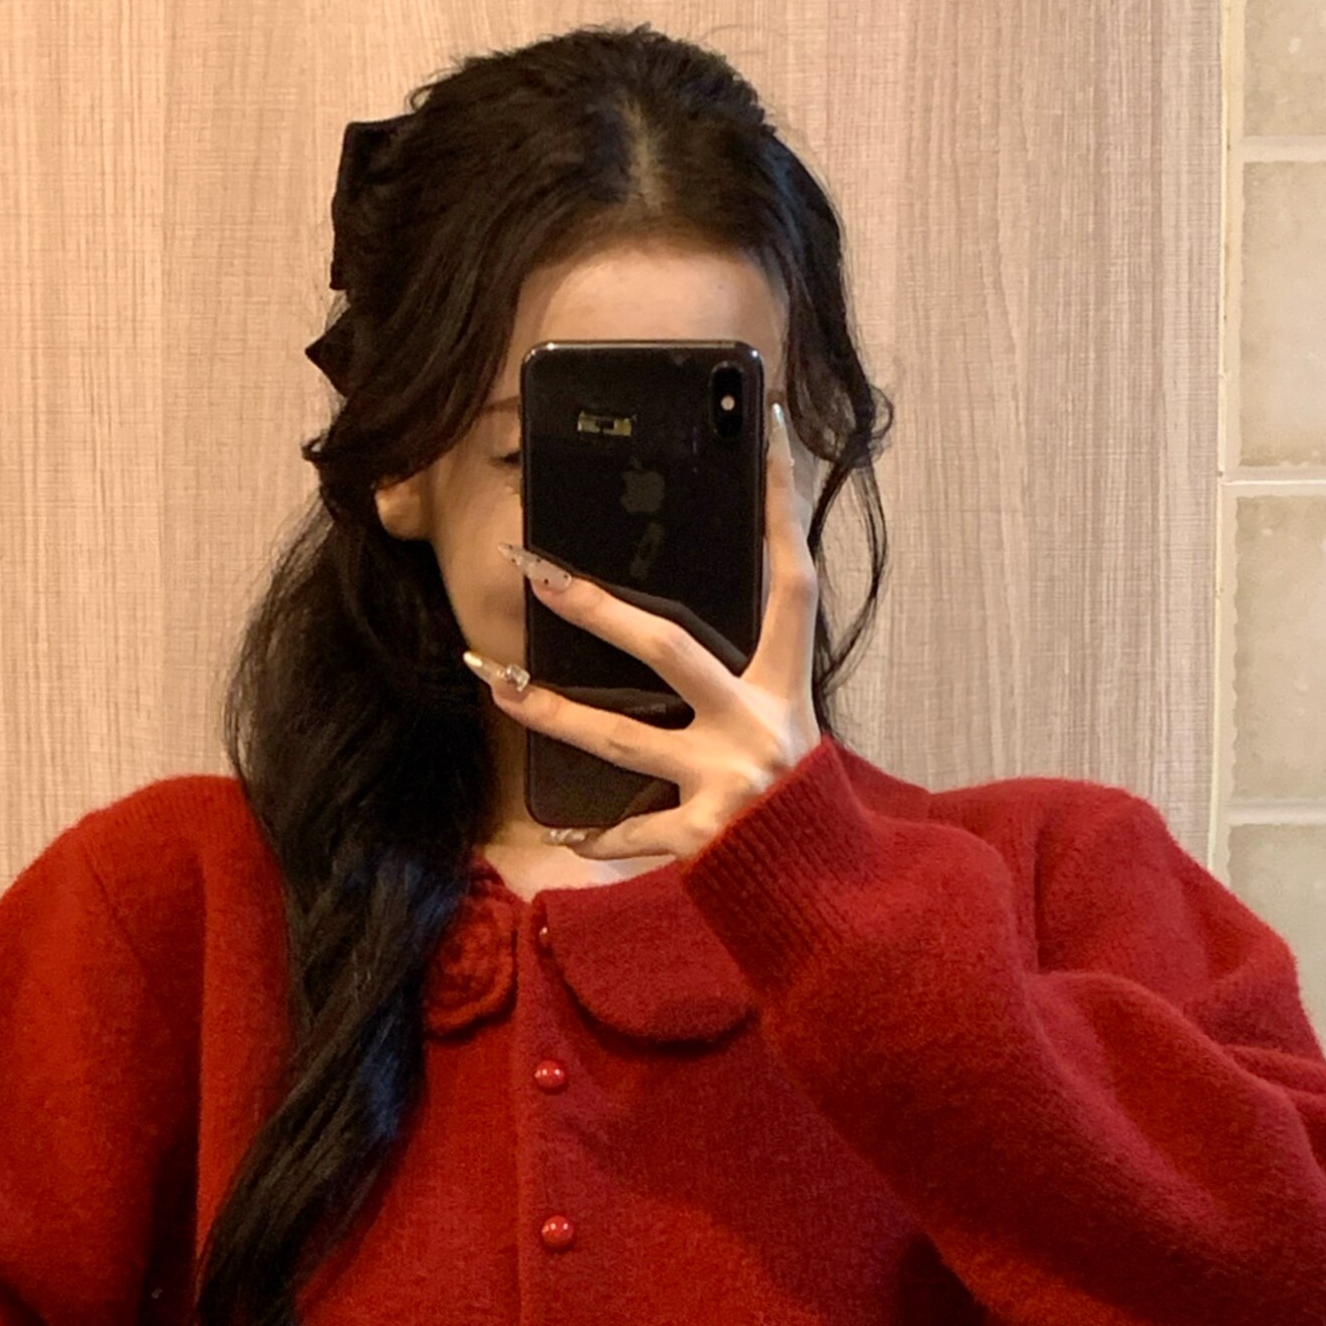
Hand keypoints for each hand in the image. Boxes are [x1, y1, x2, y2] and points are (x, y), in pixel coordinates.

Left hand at [462, 400, 822, 863]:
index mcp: (785, 688)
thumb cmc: (797, 804)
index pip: (790, 584)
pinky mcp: (703, 839)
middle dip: (596, 609)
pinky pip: (634, 831)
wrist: (826, 893)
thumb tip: (668, 638)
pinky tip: (559, 829)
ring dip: (553, 715)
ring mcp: (728, 783)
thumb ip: (742, 682)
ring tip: (500, 687)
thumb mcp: (786, 729)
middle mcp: (757, 726)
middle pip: (668, 649)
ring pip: (622, 741)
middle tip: (536, 570)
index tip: (766, 433)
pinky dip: (598, 834)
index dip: (783, 509)